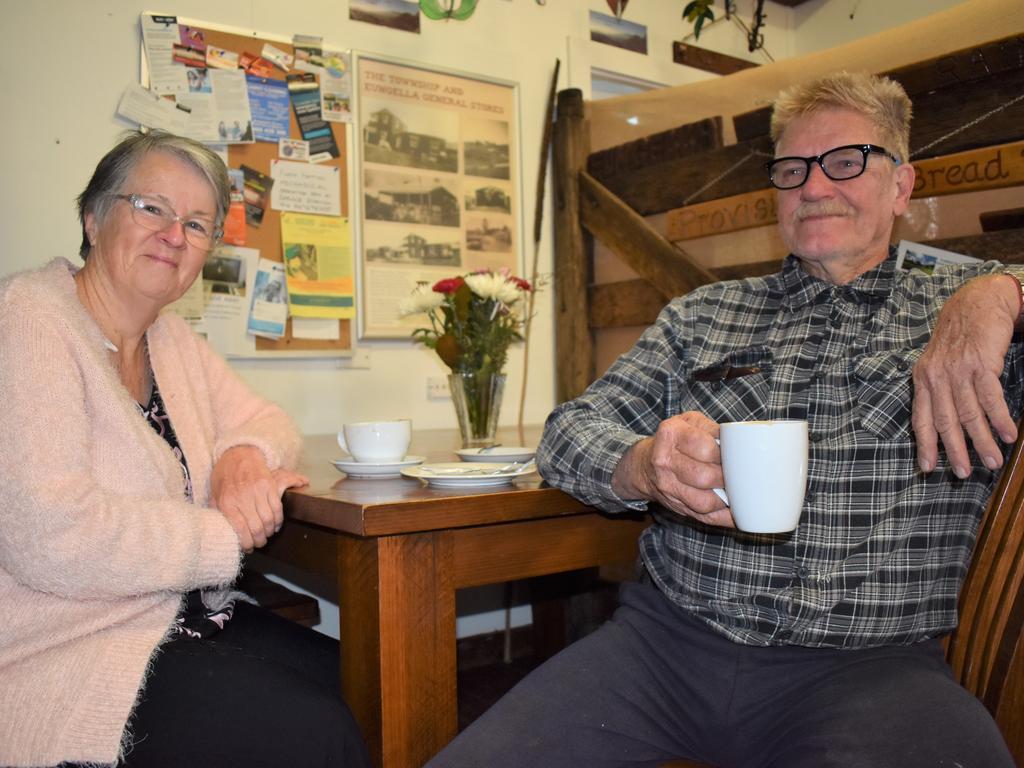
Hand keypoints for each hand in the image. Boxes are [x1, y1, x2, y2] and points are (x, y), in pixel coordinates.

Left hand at [210, 446, 308, 551]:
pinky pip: (277, 508)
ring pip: (269, 520)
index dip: (247, 543)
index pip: (240, 530)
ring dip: (270, 531)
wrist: (239, 453)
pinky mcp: (269, 485)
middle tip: (260, 543)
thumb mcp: (215, 493)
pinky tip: (275, 524)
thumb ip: (217, 512)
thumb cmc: (225, 475)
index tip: (249, 548)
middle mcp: (242, 497)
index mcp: (227, 502)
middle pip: (256, 528)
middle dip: (260, 540)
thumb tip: (219, 530)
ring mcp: (257, 491)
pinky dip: (278, 520)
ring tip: (268, 534)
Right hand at [611, 411, 732, 526]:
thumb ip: (712, 428)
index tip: (733, 456)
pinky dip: (725, 517)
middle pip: (705, 477)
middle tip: (737, 474)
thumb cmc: (675, 440)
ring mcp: (668, 487)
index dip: (725, 454)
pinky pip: (705, 518)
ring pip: (705, 502)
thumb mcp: (690, 423)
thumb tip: (739, 443)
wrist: (644, 464)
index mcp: (670, 435)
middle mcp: (664, 461)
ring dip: (726, 499)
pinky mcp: (676, 506)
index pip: (706, 449)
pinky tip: (736, 510)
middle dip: (727, 478)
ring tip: (735, 490)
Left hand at [912, 273, 1018, 477]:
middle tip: (964, 473)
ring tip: (993, 461)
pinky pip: (990, 398)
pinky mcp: (980, 364)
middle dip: (955, 450)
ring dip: (983, 441)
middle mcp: (936, 376)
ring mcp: (958, 371)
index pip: (921, 418)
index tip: (927, 467)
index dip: (924, 444)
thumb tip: (943, 421)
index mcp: (923, 379)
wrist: (977, 302)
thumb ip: (937, 389)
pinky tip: (1008, 435)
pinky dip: (1000, 419)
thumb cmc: (959, 336)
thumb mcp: (937, 362)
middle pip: (945, 421)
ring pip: (969, 414)